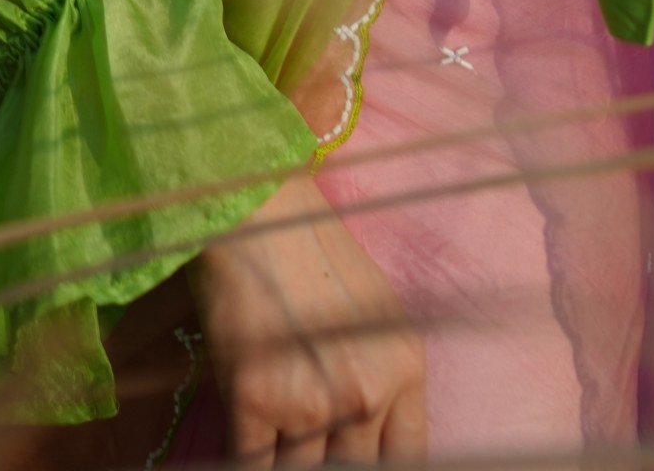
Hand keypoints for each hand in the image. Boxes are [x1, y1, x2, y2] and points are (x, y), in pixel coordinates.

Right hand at [191, 172, 426, 464]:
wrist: (256, 209)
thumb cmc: (311, 248)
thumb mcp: (374, 311)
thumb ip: (382, 376)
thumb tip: (369, 432)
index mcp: (404, 368)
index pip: (407, 459)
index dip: (375, 469)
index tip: (349, 460)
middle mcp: (366, 394)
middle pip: (349, 470)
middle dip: (324, 460)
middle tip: (308, 425)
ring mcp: (312, 402)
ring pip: (297, 470)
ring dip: (283, 456)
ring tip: (277, 417)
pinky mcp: (255, 400)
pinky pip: (251, 463)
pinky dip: (246, 459)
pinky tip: (245, 432)